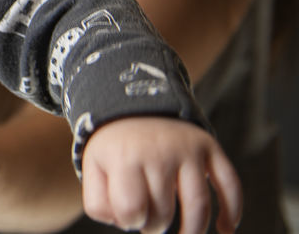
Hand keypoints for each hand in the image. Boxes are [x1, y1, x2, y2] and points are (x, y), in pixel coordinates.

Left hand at [81, 117, 241, 233]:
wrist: (134, 105)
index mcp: (124, 158)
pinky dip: (233, 211)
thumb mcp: (94, 168)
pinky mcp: (208, 147)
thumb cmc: (114, 148)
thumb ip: (98, 203)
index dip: (131, 222)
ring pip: (198, 205)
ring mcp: (186, 149)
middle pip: (164, 213)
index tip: (131, 216)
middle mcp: (157, 152)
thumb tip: (128, 224)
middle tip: (150, 221)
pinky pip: (229, 184)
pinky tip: (226, 229)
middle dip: (156, 226)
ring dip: (193, 230)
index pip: (132, 210)